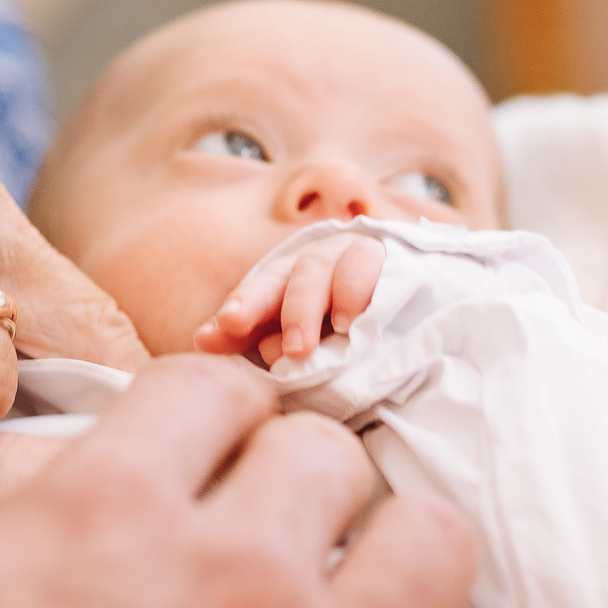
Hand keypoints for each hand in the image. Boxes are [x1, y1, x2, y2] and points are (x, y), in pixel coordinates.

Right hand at [0, 356, 475, 607]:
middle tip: (275, 540)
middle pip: (325, 456)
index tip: (225, 445)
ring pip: (429, 541)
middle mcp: (236, 575)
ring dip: (387, 559)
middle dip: (297, 487)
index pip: (210, 389)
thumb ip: (33, 553)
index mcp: (106, 519)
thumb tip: (82, 526)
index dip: (218, 415)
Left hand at [197, 233, 384, 365]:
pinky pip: (366, 267)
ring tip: (304, 346)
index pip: (259, 290)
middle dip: (276, 308)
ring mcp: (348, 258)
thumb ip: (251, 338)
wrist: (405, 308)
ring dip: (309, 306)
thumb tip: (202, 341)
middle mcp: (313, 265)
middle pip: (287, 277)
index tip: (227, 325)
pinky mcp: (386, 262)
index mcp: (285, 282)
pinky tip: (350, 321)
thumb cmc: (338, 330)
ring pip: (320, 270)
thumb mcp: (295, 338)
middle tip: (279, 349)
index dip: (244, 304)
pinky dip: (355, 292)